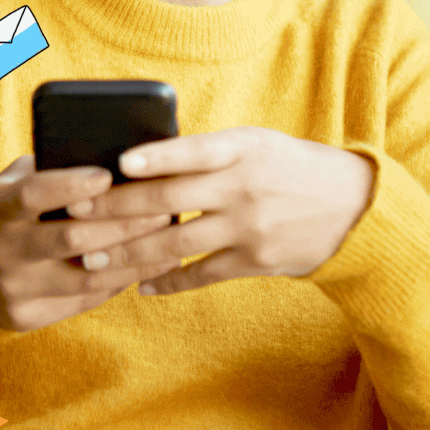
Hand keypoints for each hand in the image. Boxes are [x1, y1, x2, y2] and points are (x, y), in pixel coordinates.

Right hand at [0, 156, 184, 331]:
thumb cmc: (5, 215)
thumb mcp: (10, 187)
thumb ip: (47, 171)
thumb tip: (113, 154)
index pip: (32, 195)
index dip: (70, 185)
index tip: (108, 174)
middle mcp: (2, 252)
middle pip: (71, 239)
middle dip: (122, 224)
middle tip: (163, 209)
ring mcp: (14, 289)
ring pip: (87, 275)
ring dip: (135, 257)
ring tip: (171, 238)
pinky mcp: (27, 317)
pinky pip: (86, 299)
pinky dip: (124, 279)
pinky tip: (155, 264)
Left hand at [67, 126, 374, 293]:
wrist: (354, 207)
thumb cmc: (291, 168)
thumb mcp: (257, 145)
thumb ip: (208, 153)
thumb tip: (142, 162)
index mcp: (245, 149)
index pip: (195, 151)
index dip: (157, 157)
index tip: (118, 163)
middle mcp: (245, 187)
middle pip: (171, 202)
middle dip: (117, 210)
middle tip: (75, 214)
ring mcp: (250, 228)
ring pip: (177, 244)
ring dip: (129, 254)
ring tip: (93, 259)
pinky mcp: (256, 261)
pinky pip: (201, 274)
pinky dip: (168, 281)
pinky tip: (141, 284)